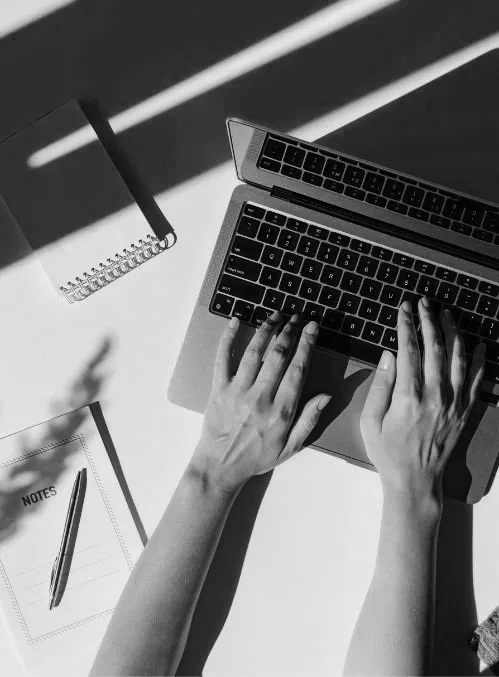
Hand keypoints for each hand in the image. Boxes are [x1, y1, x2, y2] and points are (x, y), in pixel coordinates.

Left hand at [190, 310, 330, 493]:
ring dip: (266, 330)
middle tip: (297, 317)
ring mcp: (237, 391)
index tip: (312, 328)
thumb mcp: (291, 447)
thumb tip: (326, 395)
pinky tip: (236, 321)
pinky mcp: (218, 389)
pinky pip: (223, 358)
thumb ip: (309, 420)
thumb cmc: (258, 457)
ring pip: (254, 352)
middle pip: (278, 356)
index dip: (306, 345)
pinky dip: (228, 338)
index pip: (297, 369)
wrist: (220, 466)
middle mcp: (260, 397)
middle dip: (289, 332)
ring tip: (276, 315)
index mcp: (281, 411)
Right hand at [360, 297, 485, 502]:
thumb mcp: (370, 421)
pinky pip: (476, 380)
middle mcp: (435, 396)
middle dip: (429, 320)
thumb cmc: (388, 452)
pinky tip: (479, 344)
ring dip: (453, 332)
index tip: (403, 309)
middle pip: (435, 348)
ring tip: (447, 314)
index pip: (409, 350)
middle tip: (423, 303)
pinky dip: (479, 360)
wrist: (415, 481)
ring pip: (458, 358)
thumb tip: (389, 355)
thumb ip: (380, 386)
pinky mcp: (465, 411)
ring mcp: (454, 403)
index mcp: (408, 397)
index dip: (406, 325)